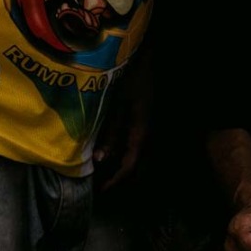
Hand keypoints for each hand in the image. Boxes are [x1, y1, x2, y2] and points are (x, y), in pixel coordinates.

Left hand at [92, 52, 152, 191]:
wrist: (150, 58)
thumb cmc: (131, 78)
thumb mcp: (117, 105)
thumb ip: (111, 132)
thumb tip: (100, 160)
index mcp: (141, 133)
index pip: (129, 166)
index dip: (115, 181)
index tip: (101, 191)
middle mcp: (149, 134)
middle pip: (138, 166)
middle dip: (122, 179)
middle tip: (104, 186)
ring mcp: (150, 127)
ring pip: (139, 157)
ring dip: (124, 166)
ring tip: (106, 172)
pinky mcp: (146, 120)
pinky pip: (138, 145)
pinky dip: (126, 153)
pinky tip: (114, 150)